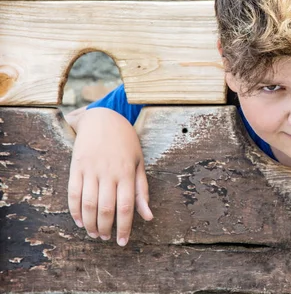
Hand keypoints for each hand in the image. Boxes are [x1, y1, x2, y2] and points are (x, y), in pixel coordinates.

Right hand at [68, 107, 152, 245]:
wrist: (102, 118)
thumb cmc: (125, 142)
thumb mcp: (139, 163)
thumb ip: (142, 191)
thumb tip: (148, 216)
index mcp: (127, 172)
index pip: (126, 206)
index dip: (124, 227)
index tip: (123, 241)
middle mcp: (108, 172)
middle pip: (106, 208)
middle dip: (106, 228)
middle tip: (106, 238)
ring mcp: (90, 170)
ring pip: (88, 204)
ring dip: (90, 223)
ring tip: (94, 233)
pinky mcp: (76, 167)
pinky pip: (73, 193)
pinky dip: (75, 210)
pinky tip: (80, 221)